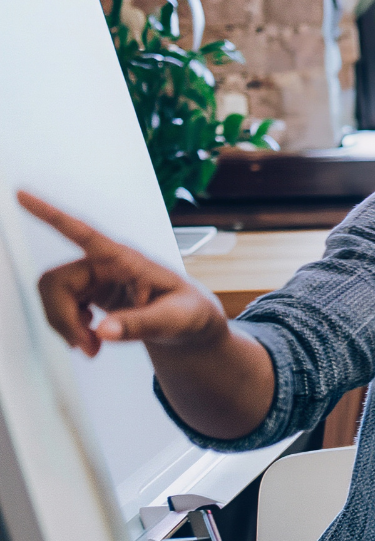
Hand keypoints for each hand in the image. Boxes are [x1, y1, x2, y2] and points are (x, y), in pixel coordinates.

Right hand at [21, 192, 228, 356]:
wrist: (189, 323)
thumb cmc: (189, 312)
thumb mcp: (176, 320)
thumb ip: (142, 325)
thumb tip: (104, 331)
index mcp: (126, 259)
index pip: (84, 233)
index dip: (50, 214)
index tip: (20, 193)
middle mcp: (104, 263)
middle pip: (55, 282)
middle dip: (62, 318)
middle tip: (86, 347)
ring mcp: (94, 277)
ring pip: (53, 296)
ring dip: (64, 326)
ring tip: (92, 347)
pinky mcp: (89, 292)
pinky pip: (59, 306)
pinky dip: (68, 327)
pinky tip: (91, 337)